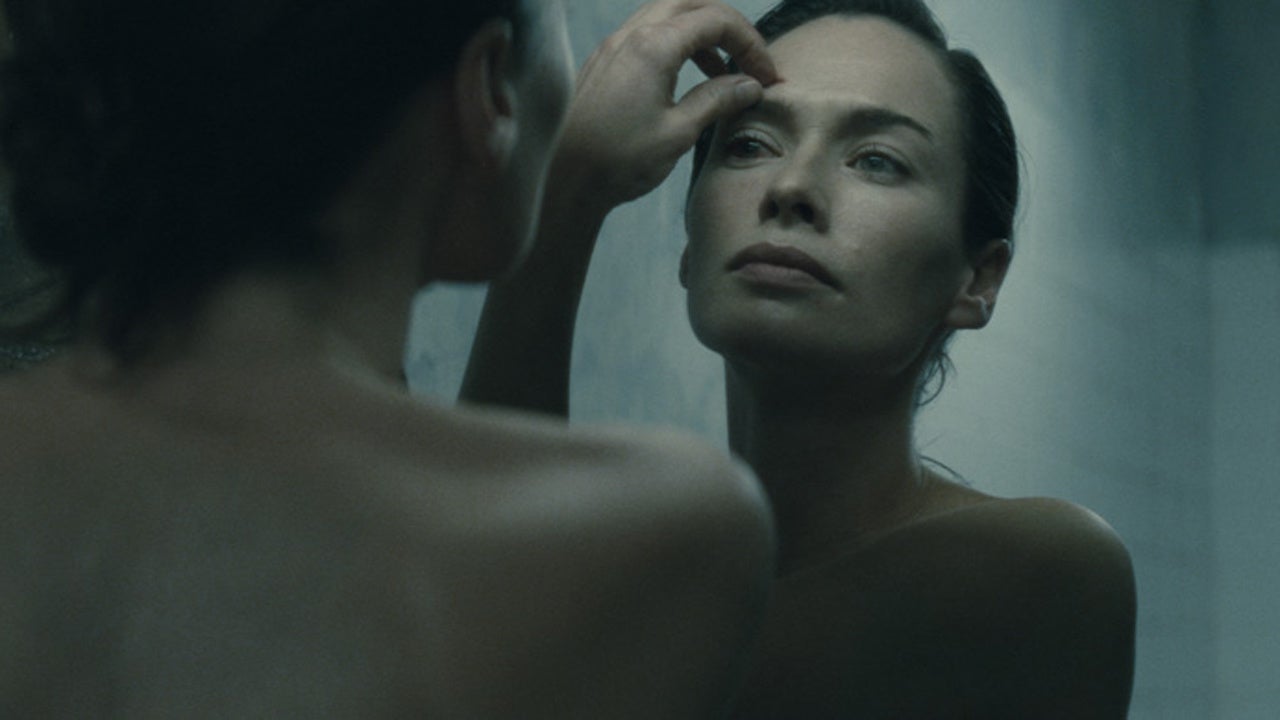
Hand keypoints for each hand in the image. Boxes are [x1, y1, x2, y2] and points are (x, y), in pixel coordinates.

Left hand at [550, 0, 776, 217]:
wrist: (564, 180)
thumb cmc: (617, 161)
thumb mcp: (678, 133)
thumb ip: (717, 100)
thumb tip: (749, 86)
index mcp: (653, 47)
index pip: (716, 20)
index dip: (750, 44)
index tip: (767, 76)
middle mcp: (630, 35)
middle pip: (692, 3)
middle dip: (727, 27)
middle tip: (749, 60)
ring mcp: (612, 46)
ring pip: (667, 15)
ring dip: (701, 34)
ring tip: (723, 72)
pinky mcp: (603, 62)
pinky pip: (646, 34)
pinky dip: (675, 44)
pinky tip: (686, 77)